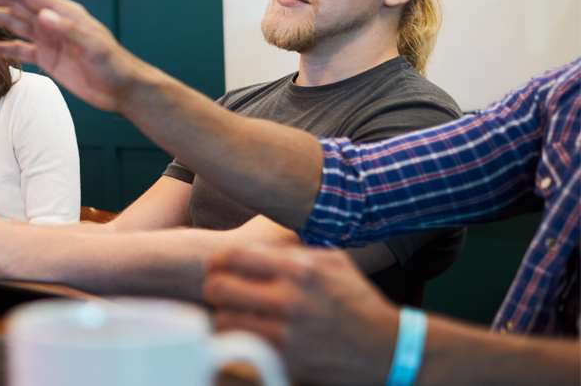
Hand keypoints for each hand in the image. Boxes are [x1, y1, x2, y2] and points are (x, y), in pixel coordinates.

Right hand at [0, 0, 147, 111]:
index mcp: (63, 12)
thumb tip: (43, 14)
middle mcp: (53, 22)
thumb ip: (68, 30)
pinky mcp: (49, 58)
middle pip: (15, 3)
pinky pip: (20, 50)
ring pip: (13, 24)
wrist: (122, 89)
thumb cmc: (113, 65)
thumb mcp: (93, 47)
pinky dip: (1, 49)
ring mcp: (49, 40)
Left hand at [204, 245, 397, 383]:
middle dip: (214, 288)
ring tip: (234, 314)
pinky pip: (241, 347)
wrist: (389, 348)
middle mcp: (291, 299)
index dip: (218, 262)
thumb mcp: (332, 261)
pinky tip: (248, 335)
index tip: (219, 267)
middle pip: (218, 287)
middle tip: (221, 292)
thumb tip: (254, 241)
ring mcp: (287, 333)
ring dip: (224, 317)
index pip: (233, 257)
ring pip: (223, 320)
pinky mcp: (287, 361)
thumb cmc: (356, 300)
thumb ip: (292, 250)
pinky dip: (238, 340)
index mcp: (300, 269)